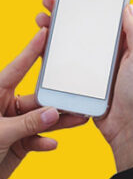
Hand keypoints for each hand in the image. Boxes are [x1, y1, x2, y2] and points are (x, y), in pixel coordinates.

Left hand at [0, 27, 86, 178]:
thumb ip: (27, 124)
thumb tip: (53, 114)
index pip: (16, 69)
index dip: (31, 51)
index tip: (45, 33)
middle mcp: (7, 107)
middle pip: (38, 97)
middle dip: (58, 98)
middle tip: (78, 93)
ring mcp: (15, 125)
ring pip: (43, 119)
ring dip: (60, 121)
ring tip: (80, 119)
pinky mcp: (20, 142)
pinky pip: (38, 138)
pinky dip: (45, 142)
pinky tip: (51, 144)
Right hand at [37, 0, 132, 171]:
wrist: (127, 127)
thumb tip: (128, 6)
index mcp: (125, 45)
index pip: (105, 18)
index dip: (90, 3)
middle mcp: (110, 54)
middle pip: (85, 28)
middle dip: (67, 13)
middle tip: (49, 1)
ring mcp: (95, 68)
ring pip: (72, 43)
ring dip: (56, 29)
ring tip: (41, 18)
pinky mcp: (83, 81)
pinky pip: (65, 64)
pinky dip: (53, 52)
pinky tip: (42, 42)